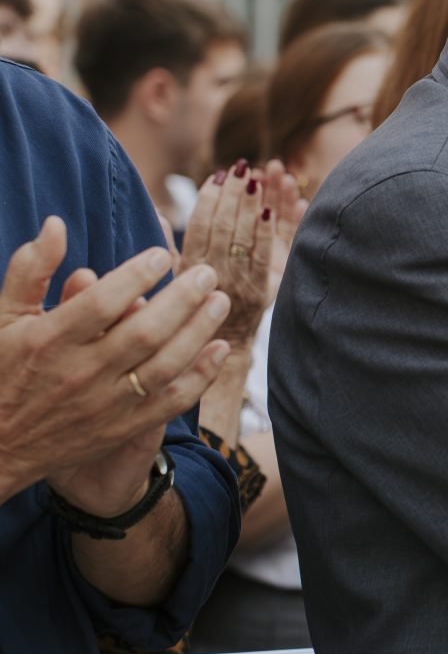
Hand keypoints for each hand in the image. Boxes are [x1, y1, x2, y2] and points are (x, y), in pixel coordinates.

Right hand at [0, 217, 230, 509]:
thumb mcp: (3, 317)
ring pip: (164, 365)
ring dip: (198, 332)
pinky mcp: (121, 429)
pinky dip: (200, 376)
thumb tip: (56, 224)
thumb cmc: (2, 370)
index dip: (136, 276)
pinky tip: (219, 349)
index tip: (162, 255)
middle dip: (182, 299)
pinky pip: (170, 402)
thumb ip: (30, 269)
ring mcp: (104, 405)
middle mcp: (80, 373)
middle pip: (143, 333)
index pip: (102, 303)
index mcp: (50, 339)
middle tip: (206, 274)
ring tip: (220, 301)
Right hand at [183, 159, 295, 348]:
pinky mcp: (261, 294)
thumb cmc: (188, 313)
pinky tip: (271, 208)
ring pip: (244, 239)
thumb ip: (165, 249)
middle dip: (232, 194)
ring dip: (251, 205)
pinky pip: (264, 257)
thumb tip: (159, 214)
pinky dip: (268, 231)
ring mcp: (237, 285)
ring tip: (256, 177)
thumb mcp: (170, 282)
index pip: (197, 228)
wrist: (217, 349)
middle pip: (223, 228)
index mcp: (187, 271)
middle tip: (239, 168)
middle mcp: (211, 277)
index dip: (207, 200)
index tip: (215, 177)